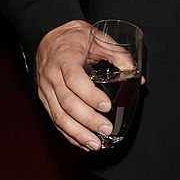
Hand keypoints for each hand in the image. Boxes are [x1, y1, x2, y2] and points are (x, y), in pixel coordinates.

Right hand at [35, 20, 114, 151]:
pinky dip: (68, 134)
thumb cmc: (75, 37)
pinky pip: (54, 120)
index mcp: (64, 58)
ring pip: (58, 116)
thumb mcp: (97, 38)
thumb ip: (117, 54)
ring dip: (77, 133)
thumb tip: (135, 73)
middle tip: (106, 129)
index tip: (107, 106)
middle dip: (88, 120)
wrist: (48, 35)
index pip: (75, 80)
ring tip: (95, 144)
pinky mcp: (44, 99)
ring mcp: (45, 89)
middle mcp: (51, 76)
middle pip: (67, 103)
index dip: (90, 95)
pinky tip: (82, 142)